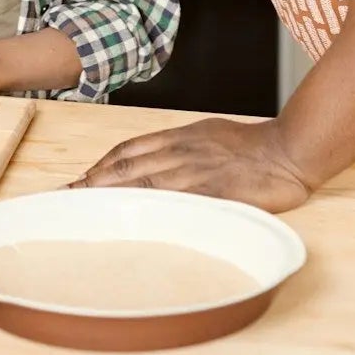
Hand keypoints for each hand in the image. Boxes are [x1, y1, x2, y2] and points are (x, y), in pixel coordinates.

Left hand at [70, 116, 313, 211]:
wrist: (288, 149)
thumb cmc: (251, 144)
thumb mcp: (208, 134)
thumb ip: (181, 147)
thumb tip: (154, 160)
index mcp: (179, 138)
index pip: (128, 151)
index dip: (100, 166)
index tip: (78, 181)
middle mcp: (180, 152)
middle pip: (126, 167)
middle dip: (92, 183)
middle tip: (65, 198)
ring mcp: (195, 172)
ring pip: (142, 183)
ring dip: (110, 197)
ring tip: (84, 210)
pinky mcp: (212, 193)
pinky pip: (175, 201)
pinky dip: (148, 209)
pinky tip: (130, 220)